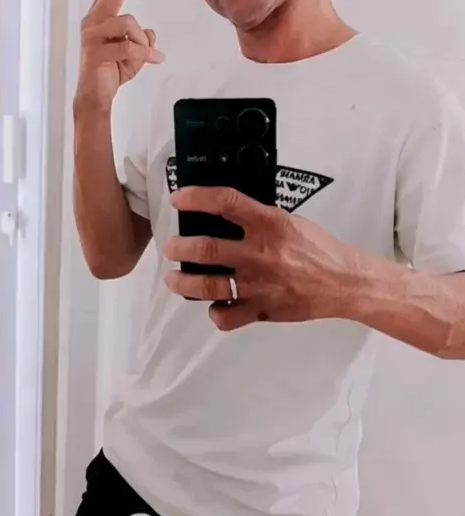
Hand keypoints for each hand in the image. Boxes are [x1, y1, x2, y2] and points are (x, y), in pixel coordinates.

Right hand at [74, 0, 164, 112]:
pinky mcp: (97, 52)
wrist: (97, 96)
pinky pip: (129, 47)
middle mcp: (94, 20)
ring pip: (128, 23)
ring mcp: (93, 35)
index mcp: (102, 17)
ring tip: (149, 55)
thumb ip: (143, 40)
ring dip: (143, 41)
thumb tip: (150, 32)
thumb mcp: (135, 54)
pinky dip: (146, 55)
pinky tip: (157, 60)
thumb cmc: (112, 72)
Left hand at [164, 187, 357, 330]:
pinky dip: (215, 313)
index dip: (197, 198)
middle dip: (180, 247)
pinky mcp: (262, 310)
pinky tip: (214, 306)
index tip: (179, 199)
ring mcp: (259, 285)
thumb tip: (225, 215)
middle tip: (171, 247)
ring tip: (173, 279)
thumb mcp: (289, 222)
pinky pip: (228, 317)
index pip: (226, 202)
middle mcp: (260, 254)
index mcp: (270, 224)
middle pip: (207, 248)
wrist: (343, 282)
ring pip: (209, 286)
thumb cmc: (317, 248)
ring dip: (184, 282)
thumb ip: (259, 219)